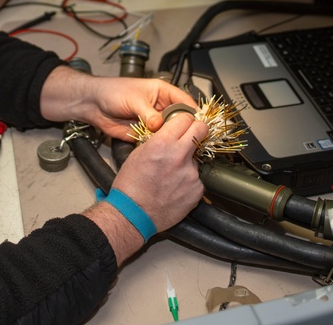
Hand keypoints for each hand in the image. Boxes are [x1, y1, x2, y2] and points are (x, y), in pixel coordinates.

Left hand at [39, 67, 196, 140]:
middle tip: (193, 139)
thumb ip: (148, 113)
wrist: (93, 104)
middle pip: (179, 119)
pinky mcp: (144, 134)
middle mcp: (160, 107)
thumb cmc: (112, 92)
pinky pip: (157, 141)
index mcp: (162, 92)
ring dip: (173, 139)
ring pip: (169, 132)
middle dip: (185, 128)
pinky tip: (165, 152)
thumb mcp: (134, 99)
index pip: (183, 101)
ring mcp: (153, 122)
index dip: (192, 112)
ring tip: (181, 147)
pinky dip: (161, 146)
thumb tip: (159, 125)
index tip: (200, 123)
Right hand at [111, 111, 206, 232]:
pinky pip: (198, 178)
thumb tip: (172, 133)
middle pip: (201, 129)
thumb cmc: (131, 185)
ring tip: (172, 175)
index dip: (185, 120)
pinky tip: (176, 187)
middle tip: (192, 136)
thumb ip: (159, 140)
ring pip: (198, 157)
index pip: (186, 118)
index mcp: (163, 143)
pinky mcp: (198, 190)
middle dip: (198, 130)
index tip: (184, 124)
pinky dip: (189, 181)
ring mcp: (191, 173)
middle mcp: (180, 156)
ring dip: (189, 162)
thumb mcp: (139, 153)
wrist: (133, 214)